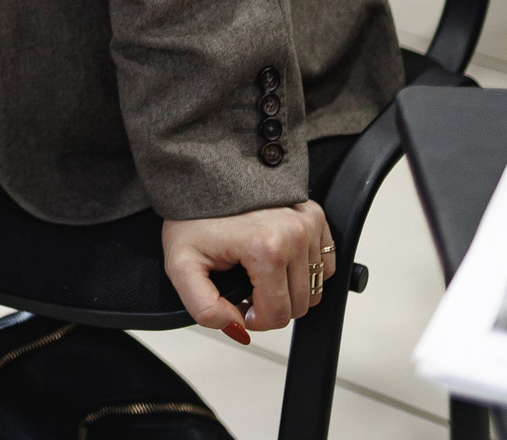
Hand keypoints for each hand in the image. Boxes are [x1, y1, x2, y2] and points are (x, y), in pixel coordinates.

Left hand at [161, 202, 337, 344]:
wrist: (200, 179)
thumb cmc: (192, 217)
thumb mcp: (181, 267)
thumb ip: (204, 308)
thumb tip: (238, 327)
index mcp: (267, 247)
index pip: (278, 314)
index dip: (255, 319)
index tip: (238, 305)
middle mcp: (294, 232)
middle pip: (300, 304)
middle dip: (271, 305)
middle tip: (245, 288)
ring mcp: (308, 222)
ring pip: (314, 287)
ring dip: (288, 288)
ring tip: (257, 272)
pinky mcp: (315, 215)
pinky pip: (325, 263)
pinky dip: (304, 270)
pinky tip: (276, 259)